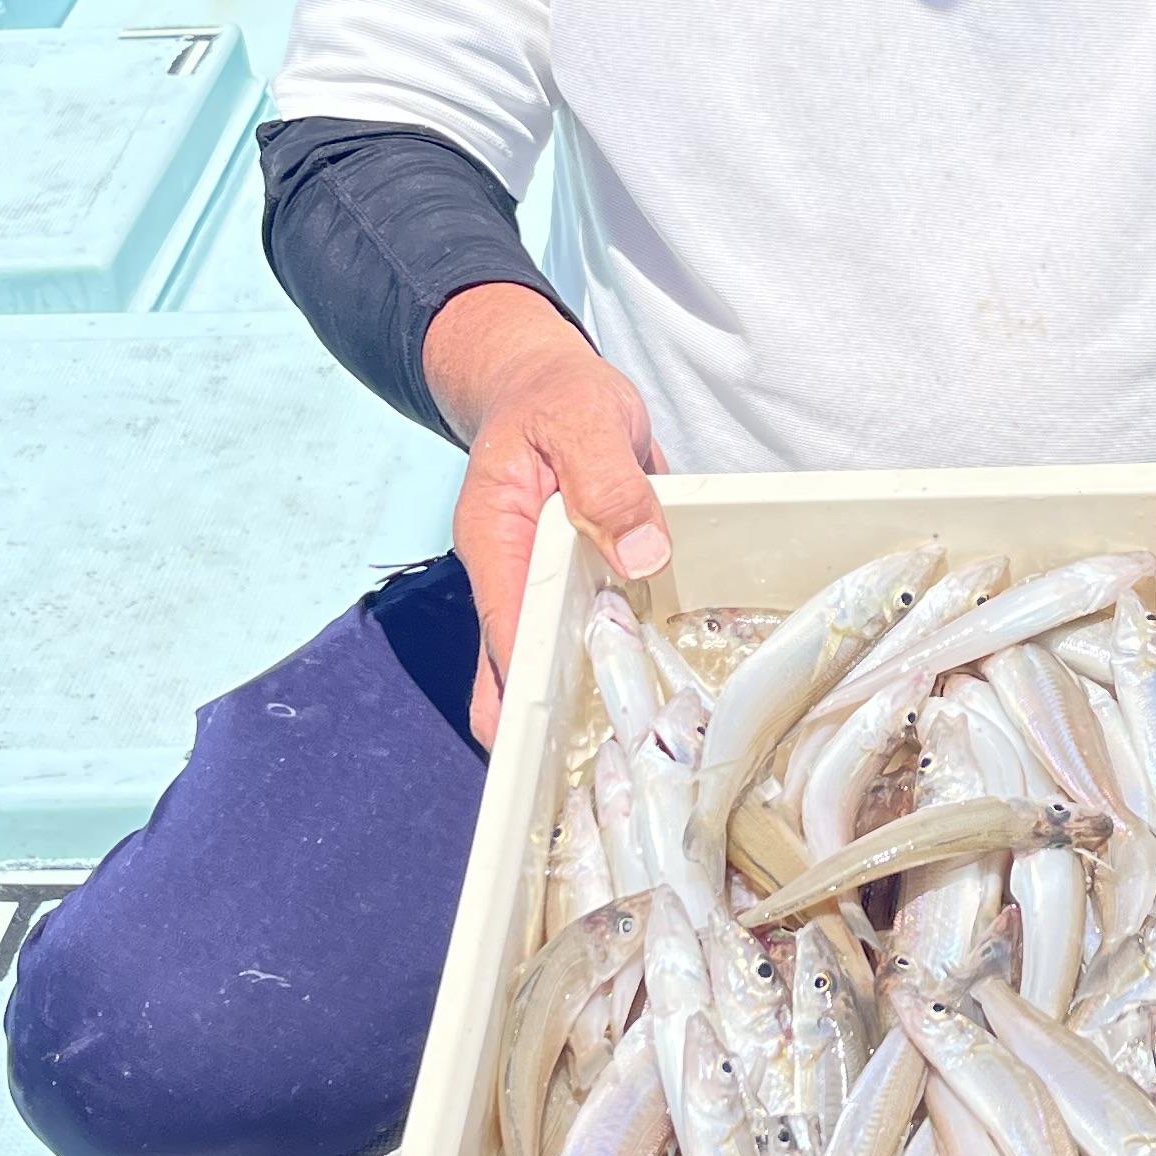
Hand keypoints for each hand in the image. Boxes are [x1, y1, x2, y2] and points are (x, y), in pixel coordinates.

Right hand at [426, 285, 668, 745]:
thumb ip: (609, 479)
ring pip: (549, 670)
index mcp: (496, 540)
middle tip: (609, 772)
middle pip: (512, 676)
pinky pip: (587, 643)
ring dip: (585, 708)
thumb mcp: (584, 416)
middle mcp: (510, 577)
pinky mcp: (574, 590)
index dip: (528, 687)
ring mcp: (541, 590)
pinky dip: (615, 673)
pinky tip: (659, 706)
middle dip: (549, 726)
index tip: (560, 737)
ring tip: (636, 762)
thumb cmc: (553, 396)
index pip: (505, 630)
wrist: (542, 383)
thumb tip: (639, 553)